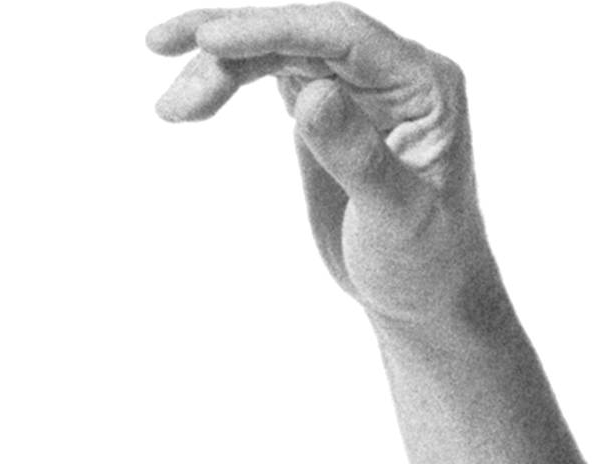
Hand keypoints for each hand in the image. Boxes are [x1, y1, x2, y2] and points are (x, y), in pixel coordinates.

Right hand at [147, 10, 491, 325]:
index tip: (210, 39)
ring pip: (271, 48)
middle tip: (164, 53)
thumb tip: (313, 92)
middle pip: (297, 32)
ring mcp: (354, 83)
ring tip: (171, 110)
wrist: (425, 306)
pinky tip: (187, 102)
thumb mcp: (398, 220)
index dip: (272, 29)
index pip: (340, 34)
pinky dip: (222, 80)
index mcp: (424, 85)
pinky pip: (263, 69)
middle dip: (228, 43)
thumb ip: (359, 157)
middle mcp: (391, 71)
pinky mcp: (323, 102)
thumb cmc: (428, 269)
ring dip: (215, 67)